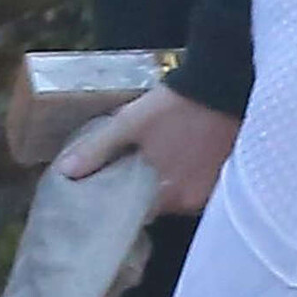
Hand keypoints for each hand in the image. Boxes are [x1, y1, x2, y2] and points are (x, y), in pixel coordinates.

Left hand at [56, 82, 239, 215]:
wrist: (221, 82)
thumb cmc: (174, 106)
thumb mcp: (130, 124)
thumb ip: (98, 150)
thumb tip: (66, 172)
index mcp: (170, 195)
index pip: (141, 214)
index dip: (126, 201)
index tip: (116, 190)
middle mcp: (195, 200)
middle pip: (165, 204)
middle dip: (150, 190)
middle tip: (136, 170)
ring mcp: (215, 187)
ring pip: (184, 193)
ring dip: (173, 181)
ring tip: (161, 159)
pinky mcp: (229, 171)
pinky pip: (204, 182)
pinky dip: (192, 173)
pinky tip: (185, 154)